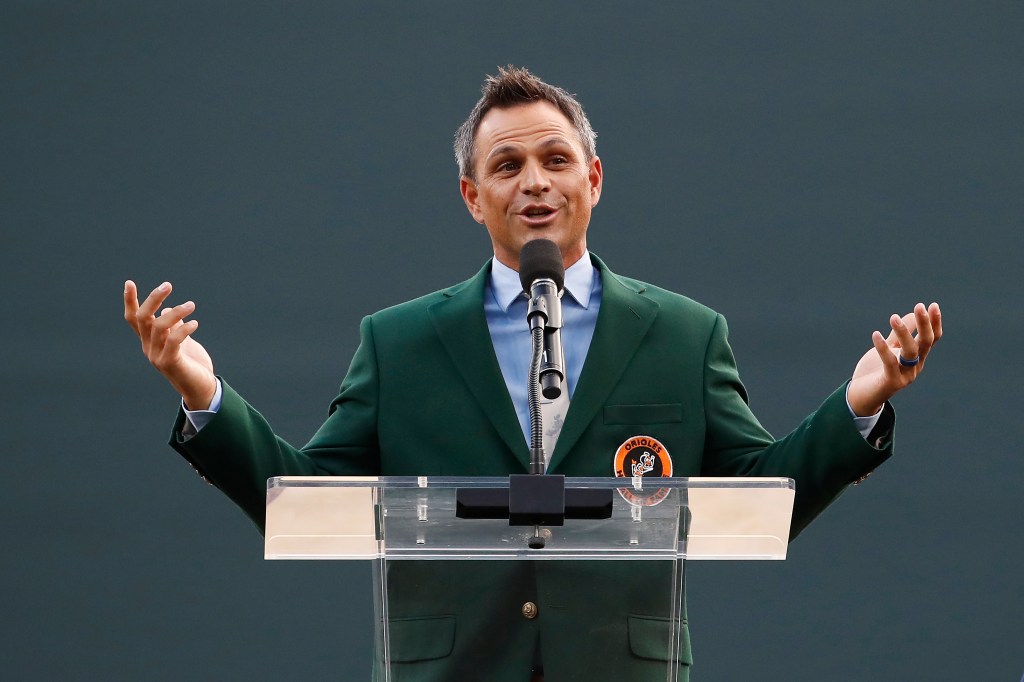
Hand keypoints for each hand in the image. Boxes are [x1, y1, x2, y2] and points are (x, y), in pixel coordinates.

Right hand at [124, 280, 217, 409]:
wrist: (201, 388)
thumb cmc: (192, 364)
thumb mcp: (183, 341)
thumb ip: (173, 327)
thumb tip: (168, 309)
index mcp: (149, 341)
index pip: (134, 319)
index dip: (130, 301)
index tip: (129, 283)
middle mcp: (149, 347)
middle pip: (143, 318)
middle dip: (153, 299)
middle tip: (168, 285)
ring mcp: (157, 356)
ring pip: (158, 326)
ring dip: (176, 312)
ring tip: (191, 305)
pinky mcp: (169, 363)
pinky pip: (173, 340)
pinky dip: (183, 328)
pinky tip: (194, 323)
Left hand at [847, 302, 941, 416]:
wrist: (861, 395)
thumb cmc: (876, 370)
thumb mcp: (890, 348)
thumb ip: (899, 334)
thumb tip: (912, 314)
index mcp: (917, 357)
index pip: (932, 339)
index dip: (934, 323)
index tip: (933, 305)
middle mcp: (915, 366)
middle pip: (925, 343)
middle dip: (924, 324)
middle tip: (919, 306)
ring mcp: (905, 375)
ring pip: (910, 351)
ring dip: (903, 333)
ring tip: (893, 317)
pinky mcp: (892, 382)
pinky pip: (889, 362)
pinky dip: (883, 348)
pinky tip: (875, 334)